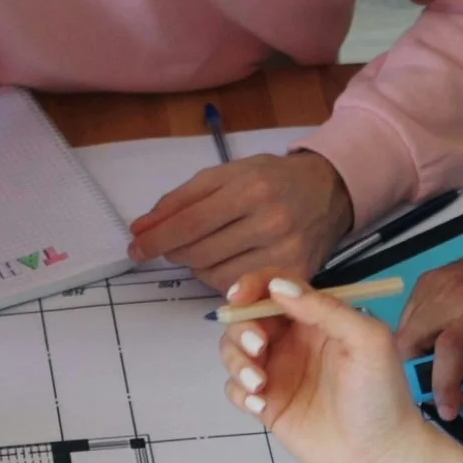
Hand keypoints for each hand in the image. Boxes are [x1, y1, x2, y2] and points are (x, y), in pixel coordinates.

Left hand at [129, 152, 354, 287]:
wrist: (328, 191)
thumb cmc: (272, 180)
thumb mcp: (227, 174)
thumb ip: (181, 199)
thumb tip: (141, 228)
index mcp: (251, 189)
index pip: (189, 223)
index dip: (156, 239)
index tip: (135, 248)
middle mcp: (271, 222)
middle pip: (199, 252)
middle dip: (173, 251)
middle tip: (167, 245)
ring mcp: (285, 253)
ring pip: (215, 275)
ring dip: (195, 266)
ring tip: (201, 249)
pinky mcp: (294, 276)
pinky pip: (238, 288)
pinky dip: (218, 278)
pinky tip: (222, 261)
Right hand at [217, 273, 438, 462]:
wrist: (380, 455)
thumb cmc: (381, 394)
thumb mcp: (367, 341)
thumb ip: (326, 309)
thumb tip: (278, 287)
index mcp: (317, 319)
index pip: (276, 288)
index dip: (253, 285)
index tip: (240, 297)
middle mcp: (293, 341)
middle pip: (247, 318)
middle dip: (242, 328)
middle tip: (258, 347)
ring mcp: (279, 374)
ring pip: (234, 351)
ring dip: (236, 360)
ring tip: (259, 384)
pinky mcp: (268, 405)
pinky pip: (236, 389)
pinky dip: (239, 392)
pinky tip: (261, 407)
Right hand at [393, 232, 462, 420]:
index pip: (450, 348)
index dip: (443, 384)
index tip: (447, 411)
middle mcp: (454, 293)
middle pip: (410, 341)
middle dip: (417, 375)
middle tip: (438, 391)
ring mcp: (436, 284)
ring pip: (403, 331)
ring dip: (415, 357)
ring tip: (439, 368)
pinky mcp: (428, 280)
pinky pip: (408, 317)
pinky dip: (415, 337)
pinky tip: (436, 344)